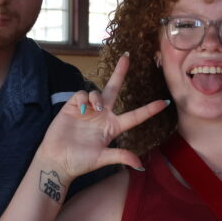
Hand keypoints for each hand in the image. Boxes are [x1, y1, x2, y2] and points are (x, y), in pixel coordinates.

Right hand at [36, 54, 167, 177]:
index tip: (165, 102)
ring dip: (97, 97)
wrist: (56, 160)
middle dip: (120, 72)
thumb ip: (120, 156)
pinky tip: (81, 109)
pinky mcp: (73, 106)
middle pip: (114, 89)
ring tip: (95, 108)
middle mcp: (103, 115)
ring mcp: (88, 109)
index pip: (135, 116)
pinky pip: (81, 94)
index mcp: (113, 127)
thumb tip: (140, 165)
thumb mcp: (101, 159)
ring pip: (98, 92)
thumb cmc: (79, 162)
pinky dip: (83, 99)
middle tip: (127, 56)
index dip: (150, 109)